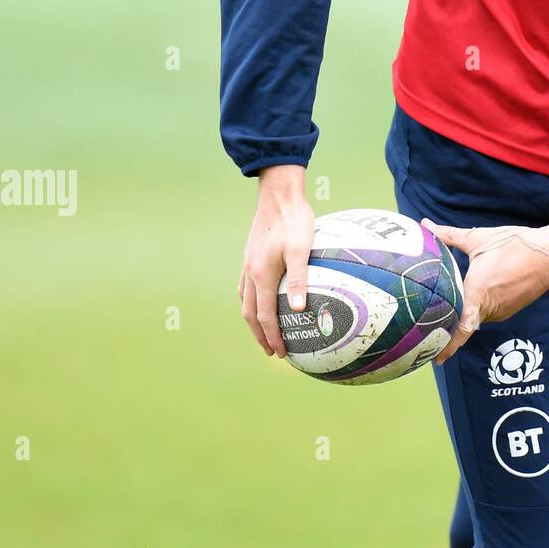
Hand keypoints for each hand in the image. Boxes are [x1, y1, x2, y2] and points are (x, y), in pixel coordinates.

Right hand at [239, 164, 313, 357]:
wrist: (278, 194)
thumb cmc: (294, 220)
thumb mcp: (302, 248)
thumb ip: (299, 278)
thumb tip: (299, 308)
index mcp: (261, 275)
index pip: (265, 316)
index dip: (272, 337)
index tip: (280, 353)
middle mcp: (250, 273)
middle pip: (251, 313)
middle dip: (260, 335)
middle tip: (271, 351)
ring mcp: (247, 264)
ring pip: (246, 300)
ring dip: (254, 320)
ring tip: (264, 332)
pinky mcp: (250, 255)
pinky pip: (246, 286)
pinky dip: (252, 301)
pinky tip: (260, 300)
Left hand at [425, 221, 548, 364]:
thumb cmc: (516, 244)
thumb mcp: (479, 238)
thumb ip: (449, 236)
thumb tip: (425, 225)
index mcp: (478, 291)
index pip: (461, 327)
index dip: (448, 345)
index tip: (435, 359)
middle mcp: (490, 307)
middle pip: (464, 322)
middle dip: (449, 326)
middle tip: (429, 329)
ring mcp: (502, 310)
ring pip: (477, 316)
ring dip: (465, 313)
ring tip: (448, 307)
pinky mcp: (510, 308)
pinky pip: (489, 311)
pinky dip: (479, 307)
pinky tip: (475, 296)